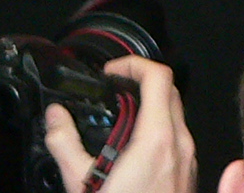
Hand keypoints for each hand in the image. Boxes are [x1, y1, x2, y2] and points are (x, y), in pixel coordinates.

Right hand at [44, 58, 195, 192]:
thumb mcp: (81, 184)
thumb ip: (65, 145)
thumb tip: (54, 118)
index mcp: (157, 140)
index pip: (158, 76)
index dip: (134, 63)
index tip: (112, 71)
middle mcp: (180, 146)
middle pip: (170, 91)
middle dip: (142, 82)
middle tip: (114, 89)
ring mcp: (188, 162)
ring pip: (177, 116)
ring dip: (151, 108)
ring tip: (119, 120)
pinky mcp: (187, 177)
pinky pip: (178, 140)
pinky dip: (158, 131)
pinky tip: (132, 151)